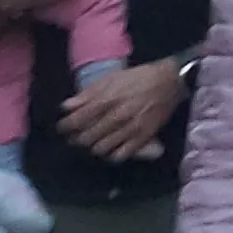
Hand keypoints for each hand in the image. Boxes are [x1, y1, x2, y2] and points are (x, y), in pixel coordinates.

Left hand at [58, 59, 185, 161]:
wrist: (170, 81)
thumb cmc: (138, 77)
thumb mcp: (111, 78)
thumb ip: (88, 93)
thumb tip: (66, 106)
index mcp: (107, 99)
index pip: (78, 120)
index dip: (65, 126)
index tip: (62, 127)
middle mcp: (117, 116)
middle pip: (87, 138)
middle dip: (77, 139)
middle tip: (76, 136)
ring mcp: (131, 128)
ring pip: (101, 148)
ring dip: (92, 147)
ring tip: (92, 142)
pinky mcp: (143, 137)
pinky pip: (121, 155)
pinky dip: (111, 155)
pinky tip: (110, 148)